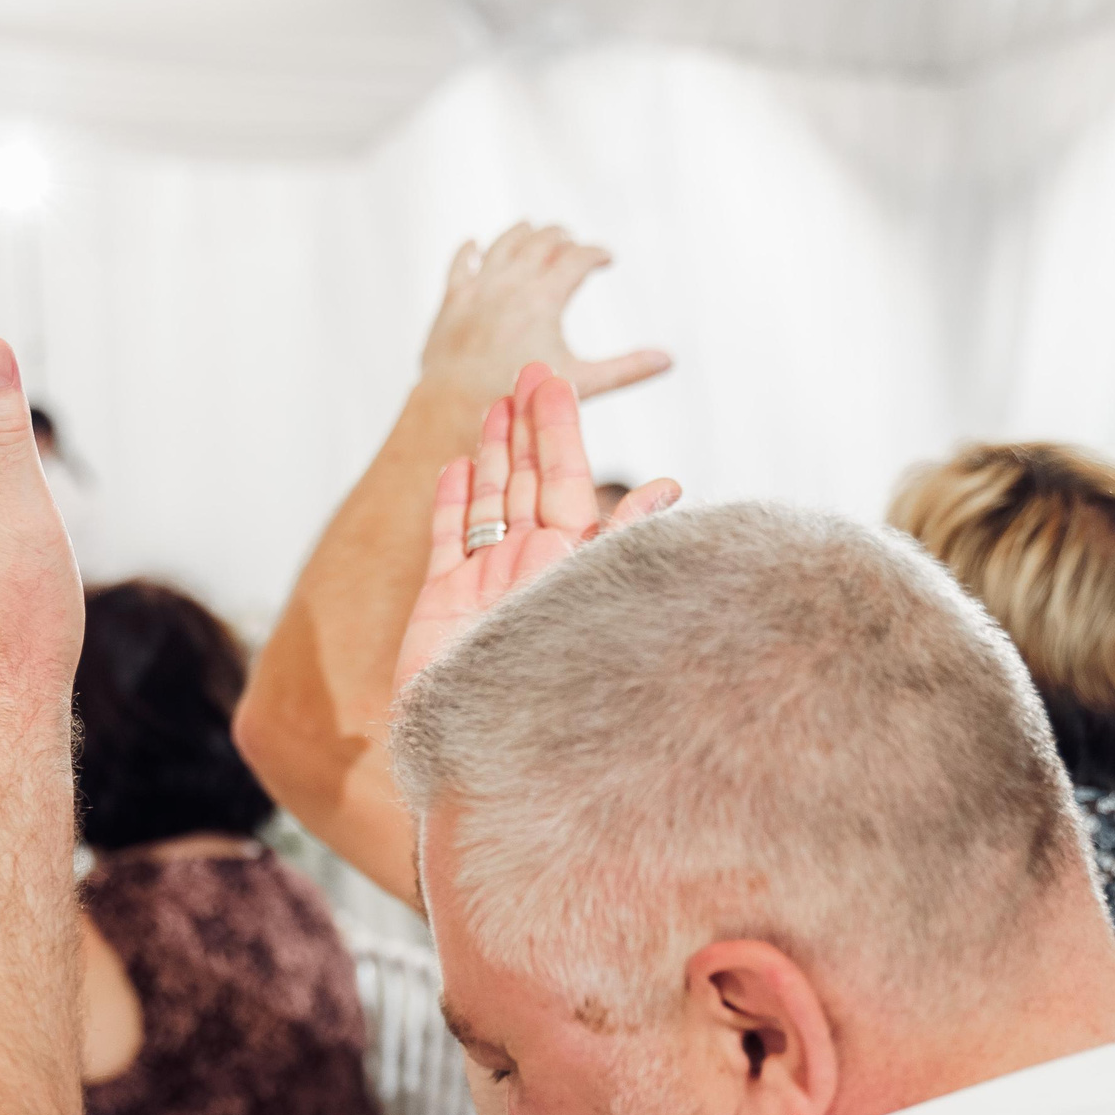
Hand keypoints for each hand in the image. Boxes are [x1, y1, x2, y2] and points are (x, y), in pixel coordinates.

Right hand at [394, 363, 678, 693]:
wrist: (486, 746)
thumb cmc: (551, 682)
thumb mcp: (590, 600)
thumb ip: (618, 542)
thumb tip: (670, 487)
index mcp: (569, 559)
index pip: (567, 479)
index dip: (559, 428)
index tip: (552, 382)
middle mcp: (531, 564)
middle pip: (530, 480)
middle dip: (529, 425)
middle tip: (529, 369)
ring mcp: (486, 580)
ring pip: (491, 501)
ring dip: (494, 452)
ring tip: (495, 405)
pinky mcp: (444, 600)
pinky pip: (450, 540)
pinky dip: (453, 503)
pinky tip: (459, 467)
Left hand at [419, 224, 671, 403]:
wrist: (455, 411)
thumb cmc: (520, 399)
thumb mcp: (580, 383)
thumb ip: (626, 369)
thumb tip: (668, 360)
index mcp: (544, 298)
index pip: (578, 258)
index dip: (596, 254)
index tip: (607, 258)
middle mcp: (510, 284)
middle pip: (542, 240)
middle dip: (562, 237)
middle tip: (573, 242)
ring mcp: (478, 288)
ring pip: (503, 242)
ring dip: (522, 232)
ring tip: (533, 230)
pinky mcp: (451, 300)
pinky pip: (461, 262)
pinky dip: (471, 250)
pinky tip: (477, 245)